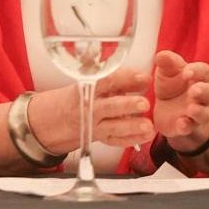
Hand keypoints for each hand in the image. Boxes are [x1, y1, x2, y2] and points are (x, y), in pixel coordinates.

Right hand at [30, 67, 153, 154]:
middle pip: (110, 106)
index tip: (144, 77)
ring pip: (113, 127)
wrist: (60, 116)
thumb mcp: (91, 77)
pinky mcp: (100, 137)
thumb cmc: (83, 93)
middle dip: (127, 105)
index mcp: (89, 87)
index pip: (107, 81)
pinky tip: (146, 136)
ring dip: (131, 126)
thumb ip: (113, 73)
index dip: (126, 78)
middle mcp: (91, 107)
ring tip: (148, 126)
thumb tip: (137, 68)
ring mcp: (95, 124)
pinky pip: (115, 140)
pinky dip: (131, 140)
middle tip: (144, 104)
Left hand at [151, 50, 208, 152]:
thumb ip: (167, 63)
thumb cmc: (173, 85)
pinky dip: (186, 126)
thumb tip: (160, 55)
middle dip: (203, 91)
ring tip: (190, 109)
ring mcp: (198, 112)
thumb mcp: (168, 72)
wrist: (167, 110)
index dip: (197, 71)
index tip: (186, 72)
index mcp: (202, 77)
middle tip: (194, 91)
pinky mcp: (188, 126)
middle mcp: (205, 95)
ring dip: (198, 111)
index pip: (205, 72)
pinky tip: (180, 123)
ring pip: (204, 113)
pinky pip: (191, 127)